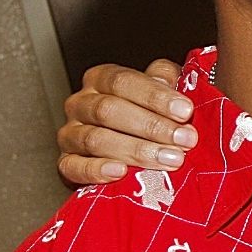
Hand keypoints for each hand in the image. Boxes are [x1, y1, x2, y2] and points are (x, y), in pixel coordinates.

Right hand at [57, 59, 195, 185]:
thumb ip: (165, 80)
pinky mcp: (66, 163)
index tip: (185, 111)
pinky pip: (74, 167)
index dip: (155, 96)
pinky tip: (120, 172)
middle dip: (151, 126)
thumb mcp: (159, 90)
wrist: (127, 150)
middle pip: (109, 110)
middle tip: (184, 140)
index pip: (123, 81)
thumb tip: (174, 84)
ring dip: (136, 151)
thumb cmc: (146, 113)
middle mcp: (80, 103)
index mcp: (101, 79)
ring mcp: (70, 134)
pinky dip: (97, 170)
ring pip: (95, 139)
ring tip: (169, 159)